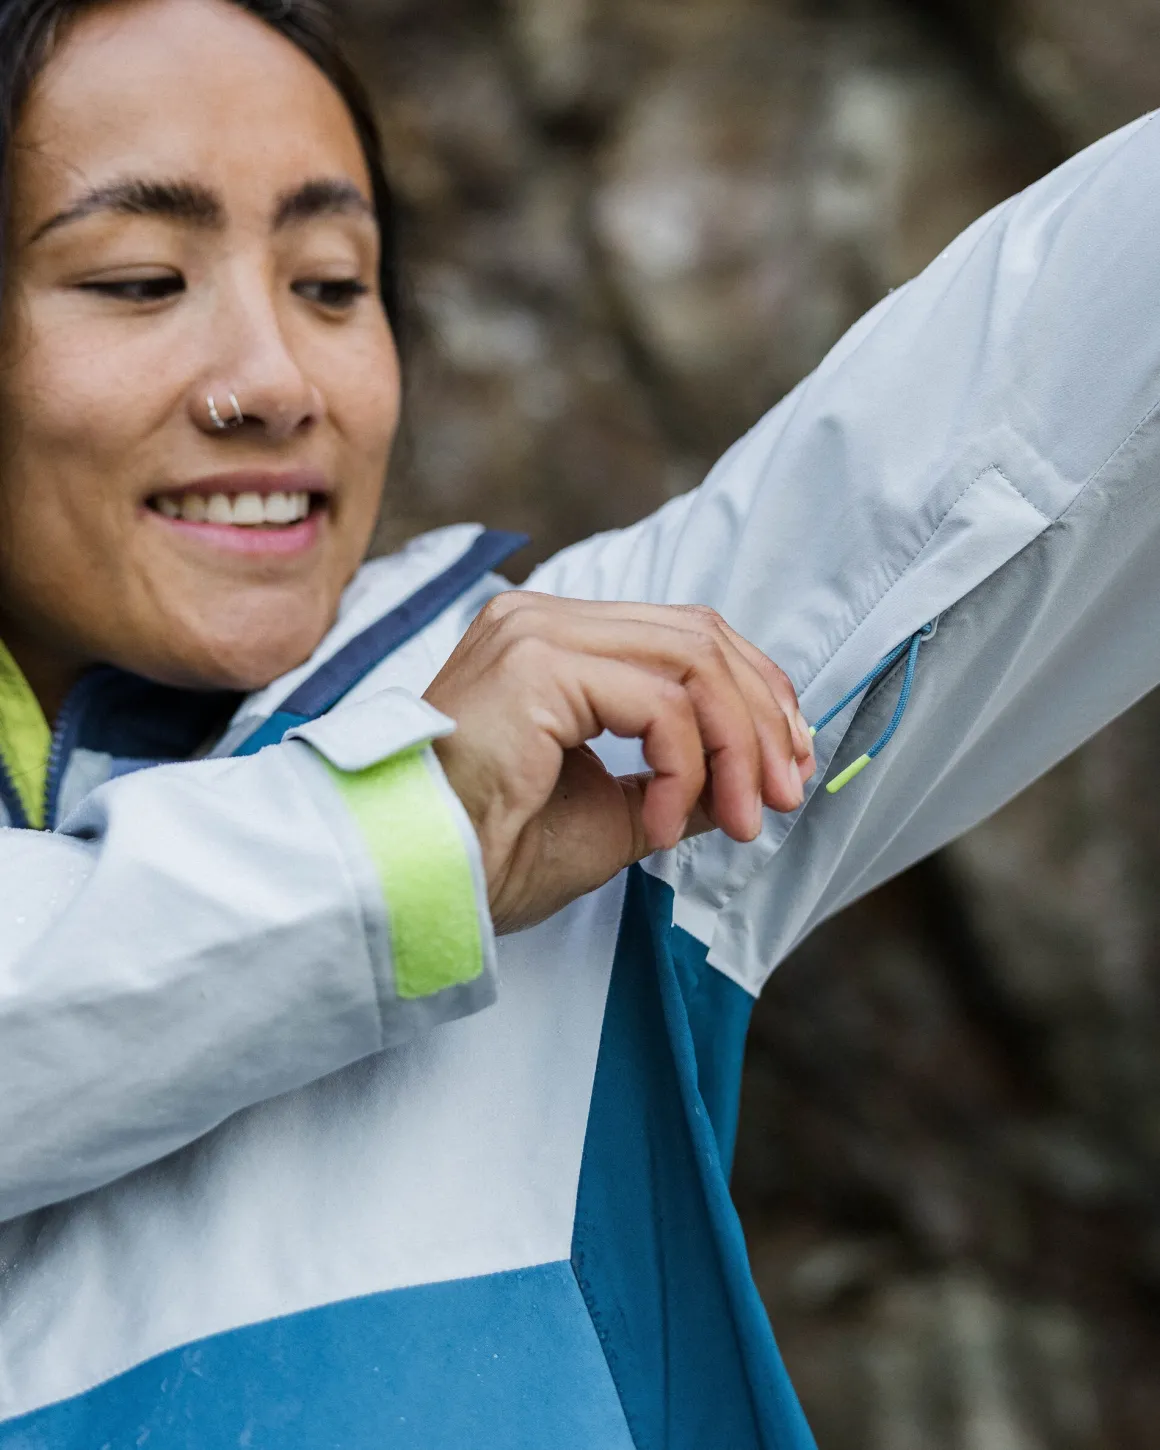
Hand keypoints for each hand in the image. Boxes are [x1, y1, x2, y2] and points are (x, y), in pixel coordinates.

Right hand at [424, 592, 814, 933]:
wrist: (414, 886)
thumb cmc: (491, 857)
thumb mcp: (616, 814)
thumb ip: (682, 781)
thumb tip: (753, 777)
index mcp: (554, 643)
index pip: (685, 636)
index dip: (755, 692)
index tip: (790, 763)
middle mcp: (542, 620)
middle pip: (701, 637)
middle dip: (762, 719)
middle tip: (786, 795)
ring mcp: (535, 632)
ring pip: (691, 660)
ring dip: (738, 745)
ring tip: (745, 818)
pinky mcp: (536, 664)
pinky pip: (658, 703)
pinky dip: (687, 765)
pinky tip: (667, 824)